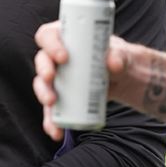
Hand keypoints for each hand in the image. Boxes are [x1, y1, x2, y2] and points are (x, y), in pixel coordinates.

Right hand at [32, 21, 134, 139]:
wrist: (124, 78)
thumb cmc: (117, 56)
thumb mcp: (121, 53)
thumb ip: (120, 55)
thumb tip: (113, 63)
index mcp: (65, 37)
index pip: (48, 35)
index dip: (50, 45)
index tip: (63, 57)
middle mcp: (56, 56)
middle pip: (41, 60)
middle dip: (43, 71)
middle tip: (52, 79)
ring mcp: (57, 77)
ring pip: (42, 85)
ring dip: (43, 95)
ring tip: (51, 104)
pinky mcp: (61, 96)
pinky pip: (51, 108)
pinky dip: (51, 120)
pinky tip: (55, 131)